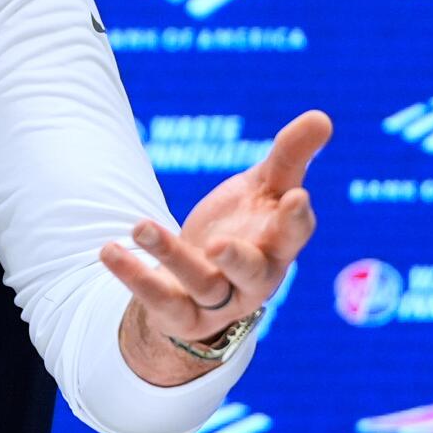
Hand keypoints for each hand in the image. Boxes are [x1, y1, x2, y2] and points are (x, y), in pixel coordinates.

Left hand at [102, 110, 331, 355]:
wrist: (199, 284)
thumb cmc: (243, 227)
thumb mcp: (263, 189)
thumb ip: (290, 157)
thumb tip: (322, 117)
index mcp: (278, 246)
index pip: (294, 235)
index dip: (296, 219)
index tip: (295, 196)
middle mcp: (253, 279)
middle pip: (251, 273)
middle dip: (238, 259)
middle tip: (219, 243)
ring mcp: (217, 301)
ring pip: (200, 283)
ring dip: (170, 255)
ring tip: (141, 225)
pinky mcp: (180, 315)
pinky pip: (159, 301)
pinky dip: (135, 278)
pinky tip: (109, 250)